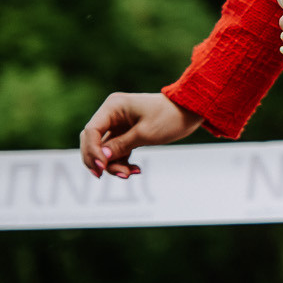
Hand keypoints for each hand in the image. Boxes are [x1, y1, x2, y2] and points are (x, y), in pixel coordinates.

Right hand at [80, 92, 200, 178]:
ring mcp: (118, 124)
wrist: (191, 111)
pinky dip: (123, 162)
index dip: (92, 152)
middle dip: (100, 161)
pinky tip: (136, 170)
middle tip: (110, 176)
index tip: (101, 169)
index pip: (91, 131)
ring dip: (114, 165)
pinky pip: (117, 151)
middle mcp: (111, 114)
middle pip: (93, 141)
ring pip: (105, 150)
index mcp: (113, 107)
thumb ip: (120, 146)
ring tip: (130, 174)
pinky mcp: (126, 133)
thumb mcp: (145, 134)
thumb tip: (100, 159)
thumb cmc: (170, 118)